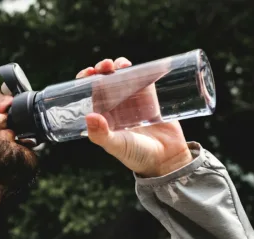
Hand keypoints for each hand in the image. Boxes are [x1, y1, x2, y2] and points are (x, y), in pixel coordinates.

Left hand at [77, 57, 192, 176]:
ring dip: (120, 67)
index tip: (88, 73)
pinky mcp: (151, 98)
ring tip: (121, 64)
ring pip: (123, 77)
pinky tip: (138, 65)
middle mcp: (116, 106)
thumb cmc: (137, 156)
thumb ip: (102, 135)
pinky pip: (144, 79)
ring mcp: (134, 101)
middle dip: (103, 70)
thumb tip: (89, 116)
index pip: (90, 93)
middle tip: (106, 65)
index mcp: (104, 116)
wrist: (166, 159)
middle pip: (106, 81)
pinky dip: (140, 70)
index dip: (86, 80)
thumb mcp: (117, 146)